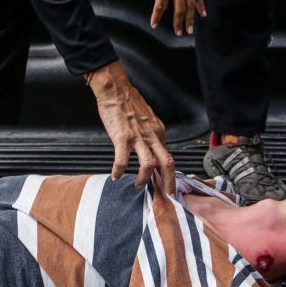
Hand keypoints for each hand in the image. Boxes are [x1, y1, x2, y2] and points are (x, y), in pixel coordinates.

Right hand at [87, 61, 174, 194]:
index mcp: (158, 133)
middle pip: (168, 163)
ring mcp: (138, 138)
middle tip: (166, 196)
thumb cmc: (128, 104)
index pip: (169, 157)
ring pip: (149, 165)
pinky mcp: (122, 138)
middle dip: (169, 183)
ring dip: (144, 179)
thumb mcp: (147, 120)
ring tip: (138, 185)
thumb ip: (151, 136)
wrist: (116, 90)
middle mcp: (152, 136)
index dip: (170, 174)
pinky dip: (119, 171)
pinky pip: (122, 160)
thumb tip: (152, 151)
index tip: (168, 185)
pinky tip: (115, 175)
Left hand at [135, 0, 205, 35]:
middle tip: (178, 33)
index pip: (160, 2)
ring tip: (189, 30)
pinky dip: (201, 4)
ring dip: (190, 18)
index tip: (154, 25)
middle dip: (178, 22)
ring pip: (190, 3)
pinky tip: (202, 14)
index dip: (157, 15)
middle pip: (178, 7)